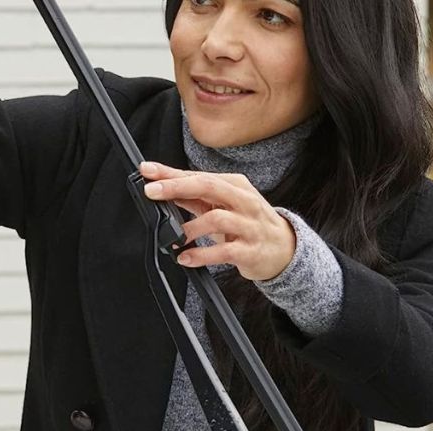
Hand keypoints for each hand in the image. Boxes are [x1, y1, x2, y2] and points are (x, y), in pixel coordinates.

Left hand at [139, 161, 296, 281]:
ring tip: (173, 238)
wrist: (285, 249)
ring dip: (189, 228)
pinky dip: (201, 255)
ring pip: (216, 218)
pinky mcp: (251, 250)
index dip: (170, 173)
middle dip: (177, 187)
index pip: (199, 175)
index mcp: (235, 185)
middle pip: (208, 186)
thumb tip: (162, 190)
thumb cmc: (249, 224)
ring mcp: (249, 225)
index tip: (147, 171)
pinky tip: (185, 257)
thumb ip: (195, 197)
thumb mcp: (224, 205)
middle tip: (152, 192)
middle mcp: (244, 201)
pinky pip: (224, 251)